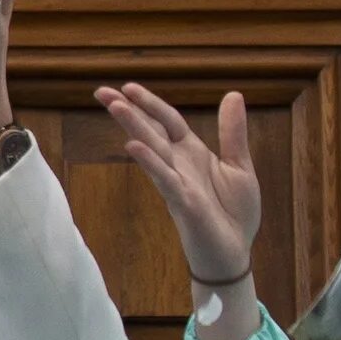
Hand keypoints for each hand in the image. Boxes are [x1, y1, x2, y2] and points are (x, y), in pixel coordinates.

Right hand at [99, 83, 259, 289]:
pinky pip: (164, 178)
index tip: (127, 86)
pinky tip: (134, 146)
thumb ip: (232, 132)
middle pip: (151, 130)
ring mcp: (177, 182)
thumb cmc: (234, 212)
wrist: (234, 253)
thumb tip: (232, 94)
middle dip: (128, 111)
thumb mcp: (240, 166)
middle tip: (101, 92)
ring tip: (116, 107)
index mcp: (191, 152)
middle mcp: (179, 164)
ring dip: (135, 127)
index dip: (150, 103)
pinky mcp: (183, 202)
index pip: (167, 120)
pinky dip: (150, 162)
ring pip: (153, 149)